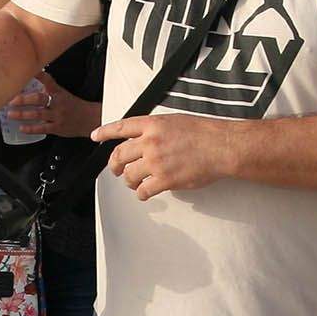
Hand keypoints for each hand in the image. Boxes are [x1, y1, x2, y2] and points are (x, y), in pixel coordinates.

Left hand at [4, 73, 98, 139]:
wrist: (89, 119)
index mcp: (59, 92)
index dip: (38, 75)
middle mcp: (58, 103)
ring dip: (22, 114)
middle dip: (23, 99)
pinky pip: (42, 128)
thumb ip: (49, 90)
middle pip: (39, 99)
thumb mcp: (63, 94)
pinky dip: (31, 128)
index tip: (28, 71)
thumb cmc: (74, 106)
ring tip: (10, 114)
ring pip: (38, 114)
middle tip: (11, 100)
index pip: (48, 81)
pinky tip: (22, 128)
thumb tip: (33, 81)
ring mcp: (57, 116)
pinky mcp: (57, 128)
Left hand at [94, 113, 237, 200]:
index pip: (121, 127)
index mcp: (152, 124)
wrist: (222, 147)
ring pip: (129, 176)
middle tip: (116, 170)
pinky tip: (145, 193)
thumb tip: (143, 139)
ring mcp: (156, 161)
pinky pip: (143, 191)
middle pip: (119, 155)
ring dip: (129, 181)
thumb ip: (156, 128)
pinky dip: (141, 194)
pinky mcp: (164, 180)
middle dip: (114, 165)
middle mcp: (150, 142)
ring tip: (136, 183)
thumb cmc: (205, 133)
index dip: (105, 132)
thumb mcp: (175, 121)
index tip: (95, 136)